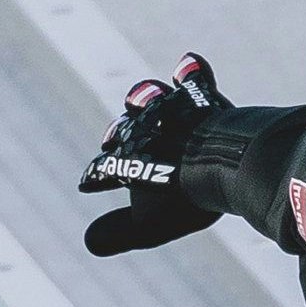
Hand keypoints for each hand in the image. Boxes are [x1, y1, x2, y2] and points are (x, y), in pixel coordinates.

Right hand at [77, 52, 226, 255]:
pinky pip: (193, 79)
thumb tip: (89, 242)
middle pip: (124, 131)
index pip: (103, 169)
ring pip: (150, 101)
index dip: (94, 178)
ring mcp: (171, 110)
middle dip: (116, 136)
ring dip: (142, 102)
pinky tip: (189, 64)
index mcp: (127, 159)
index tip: (86, 184)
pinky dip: (189, 73)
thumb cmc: (183, 195)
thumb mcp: (149, 224)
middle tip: (110, 141)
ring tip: (139, 102)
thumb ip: (119, 233)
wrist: (219, 159)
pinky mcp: (202, 97)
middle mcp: (142, 129)